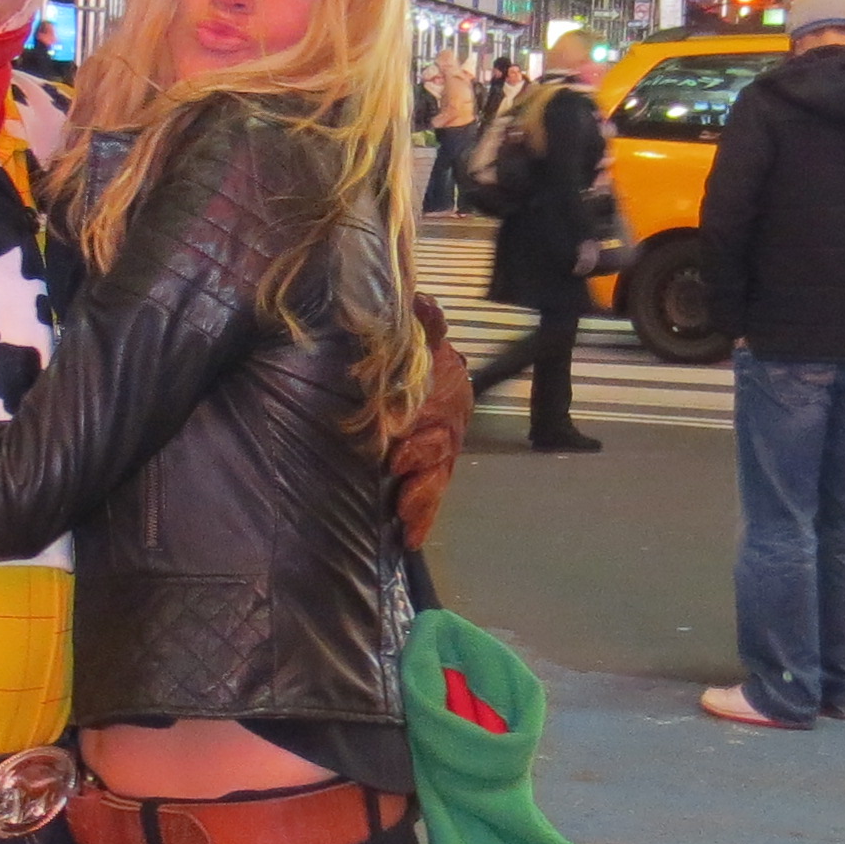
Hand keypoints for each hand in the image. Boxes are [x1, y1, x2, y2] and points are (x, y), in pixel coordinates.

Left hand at [390, 295, 472, 552]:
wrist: (427, 370)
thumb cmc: (418, 353)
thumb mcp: (420, 334)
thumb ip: (424, 321)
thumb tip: (421, 301)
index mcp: (446, 390)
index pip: (440, 417)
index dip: (421, 441)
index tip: (398, 457)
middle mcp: (447, 423)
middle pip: (438, 455)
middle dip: (419, 477)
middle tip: (398, 495)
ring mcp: (440, 450)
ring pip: (436, 479)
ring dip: (422, 502)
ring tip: (405, 523)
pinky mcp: (430, 471)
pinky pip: (431, 497)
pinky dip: (423, 520)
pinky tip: (411, 542)